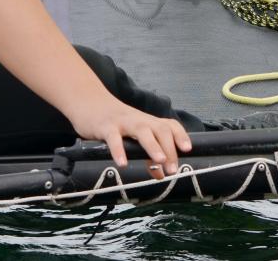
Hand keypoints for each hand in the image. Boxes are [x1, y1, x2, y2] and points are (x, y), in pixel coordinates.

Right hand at [70, 98, 192, 179]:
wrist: (89, 102)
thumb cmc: (115, 122)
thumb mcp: (133, 137)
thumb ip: (148, 155)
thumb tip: (160, 175)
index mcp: (148, 122)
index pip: (170, 125)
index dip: (181, 135)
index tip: (188, 150)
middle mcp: (140, 120)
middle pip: (160, 129)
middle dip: (170, 149)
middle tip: (173, 169)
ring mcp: (123, 122)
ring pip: (142, 131)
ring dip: (153, 146)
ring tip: (160, 161)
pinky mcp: (106, 127)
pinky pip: (114, 138)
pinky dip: (119, 151)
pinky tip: (123, 164)